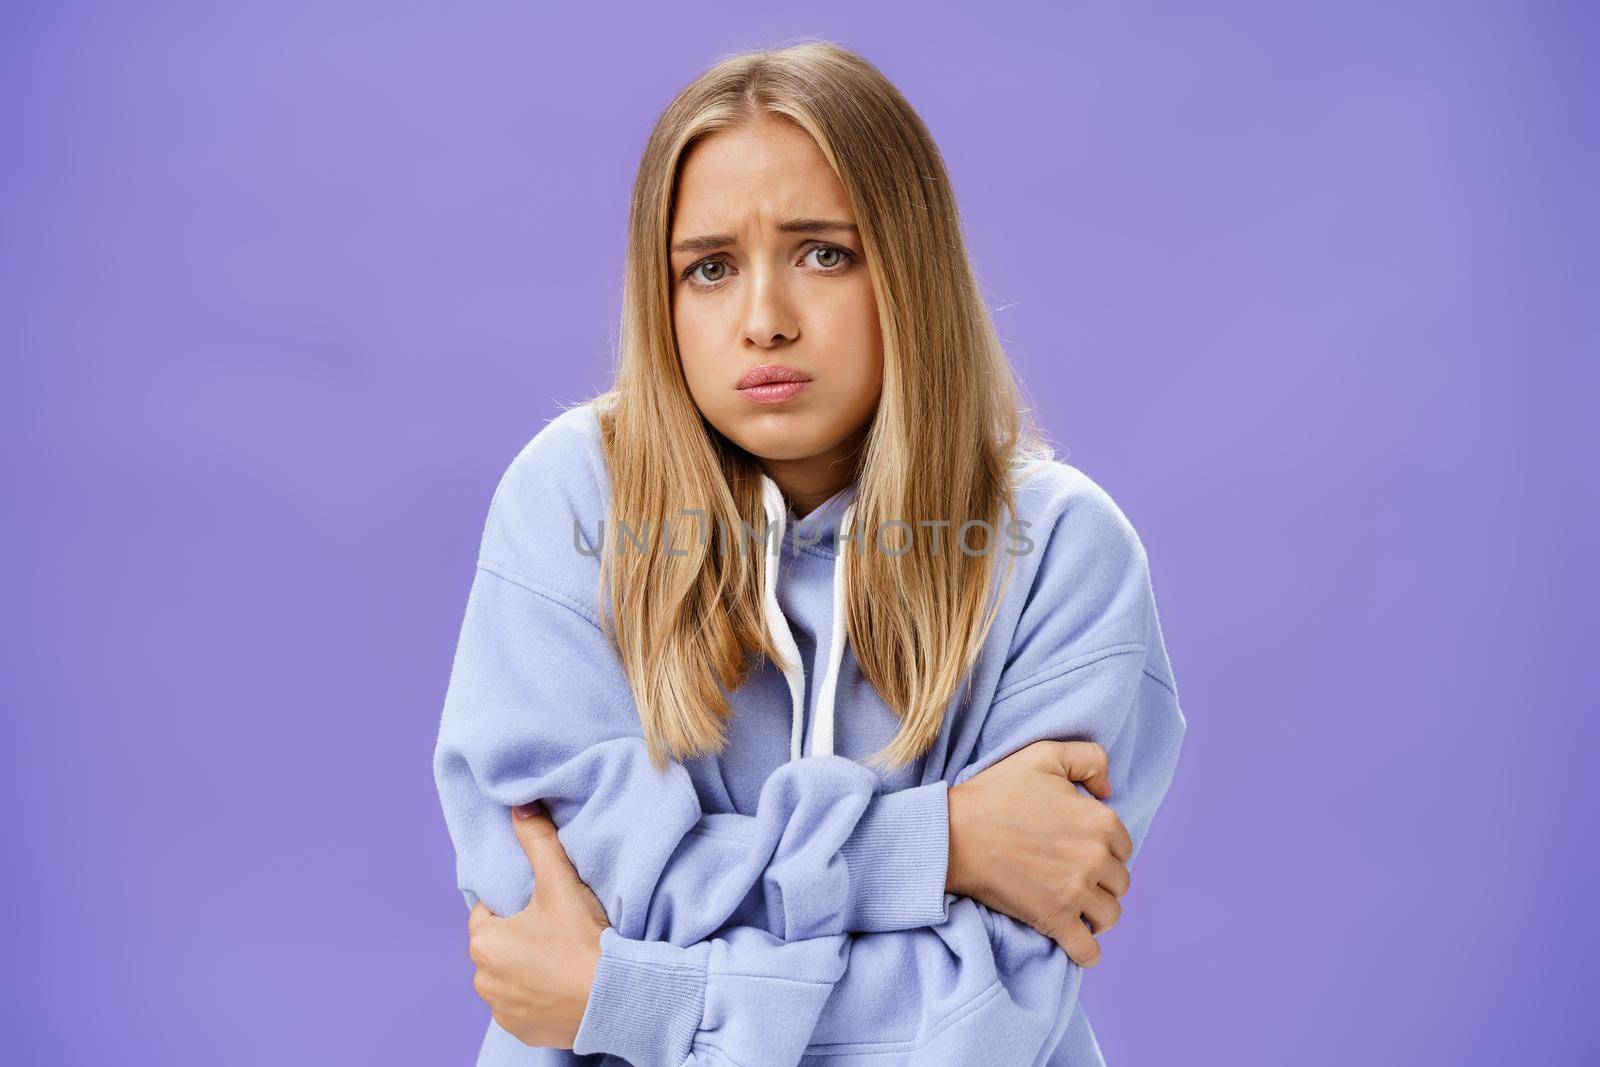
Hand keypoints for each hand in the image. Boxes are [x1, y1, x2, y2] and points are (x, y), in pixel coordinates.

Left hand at [467, 801, 610, 1048]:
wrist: (615, 997)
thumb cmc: (584, 941)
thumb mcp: (560, 884)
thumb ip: (538, 841)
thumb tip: (519, 807)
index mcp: (484, 943)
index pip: (489, 912)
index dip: (517, 905)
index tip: (544, 906)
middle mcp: (483, 980)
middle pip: (499, 945)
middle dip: (520, 937)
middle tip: (558, 930)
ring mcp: (502, 1011)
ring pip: (509, 977)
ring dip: (527, 968)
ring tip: (562, 958)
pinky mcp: (521, 1032)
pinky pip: (522, 1007)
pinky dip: (537, 998)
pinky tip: (562, 985)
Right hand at [946, 740, 1132, 968]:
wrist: (953, 833)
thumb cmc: (995, 793)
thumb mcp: (1044, 755)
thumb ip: (1090, 759)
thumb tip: (1109, 791)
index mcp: (1100, 821)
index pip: (1124, 847)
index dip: (1104, 848)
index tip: (1079, 849)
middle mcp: (1095, 858)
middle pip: (1120, 883)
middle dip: (1102, 881)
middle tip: (1073, 876)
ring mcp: (1076, 893)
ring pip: (1110, 916)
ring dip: (1097, 915)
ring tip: (1077, 908)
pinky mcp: (1054, 920)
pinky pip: (1087, 951)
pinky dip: (1087, 952)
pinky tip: (1077, 942)